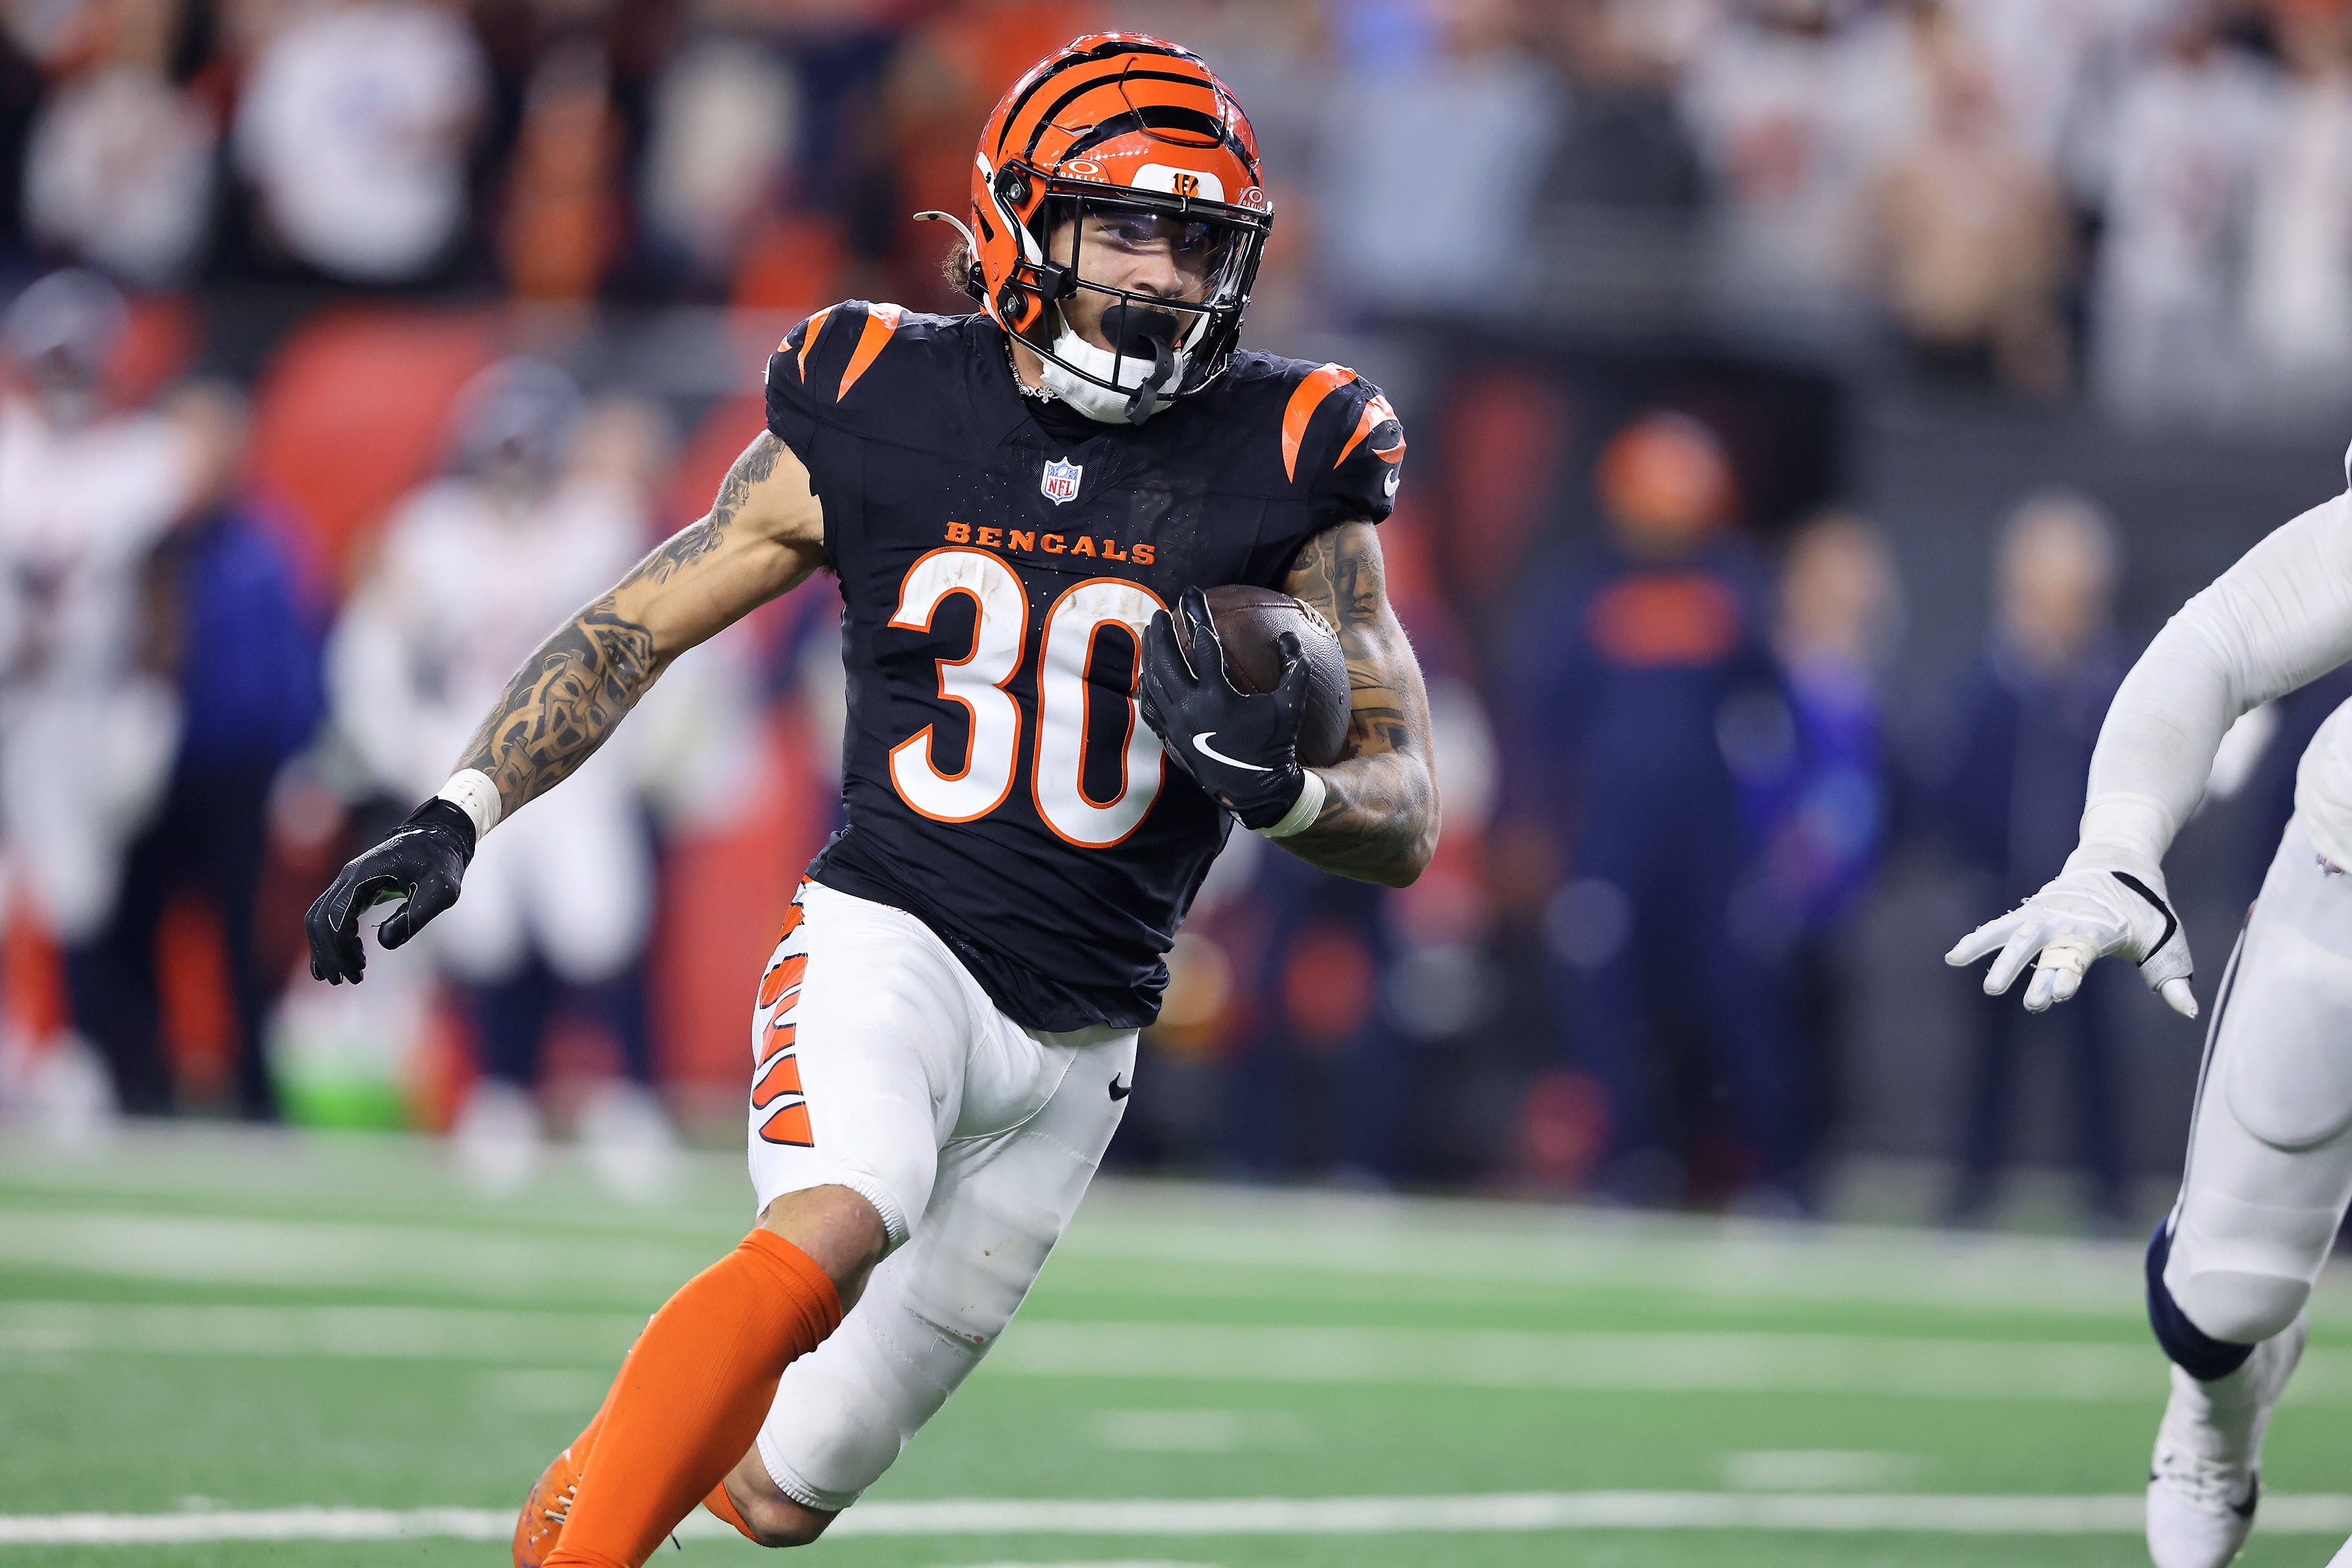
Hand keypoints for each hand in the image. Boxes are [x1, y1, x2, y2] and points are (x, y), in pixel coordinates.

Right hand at [303, 799, 476, 983]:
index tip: (358, 972)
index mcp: (362, 876)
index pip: (334, 918)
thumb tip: (383, 944)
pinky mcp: (354, 889)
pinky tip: (345, 958)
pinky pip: (330, 914)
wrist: (441, 838)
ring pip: (319, 918)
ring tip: (346, 975)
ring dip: (326, 948)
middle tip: (348, 979)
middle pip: (319, 920)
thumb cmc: (442, 863)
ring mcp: (348, 882)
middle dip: (328, 954)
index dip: (339, 949)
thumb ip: (415, 916)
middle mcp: (348, 878)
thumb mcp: (441, 890)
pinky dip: (331, 938)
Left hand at [1138, 586, 1311, 830]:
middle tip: (1159, 612)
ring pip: (1152, 681)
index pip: (1204, 644)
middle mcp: (1191, 707)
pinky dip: (1146, 686)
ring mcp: (1177, 724)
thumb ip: (1294, 667)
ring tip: (1148, 636)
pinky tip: (1147, 675)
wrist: (1256, 790)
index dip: (1197, 615)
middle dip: (1160, 632)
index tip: (1191, 594)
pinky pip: (1150, 707)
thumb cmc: (1275, 745)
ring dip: (1149, 655)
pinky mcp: (1170, 738)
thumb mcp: (1291, 705)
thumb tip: (1287, 636)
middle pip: (1166, 659)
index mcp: (1218, 695)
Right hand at [1945, 847, 2197, 1017]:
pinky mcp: (2032, 914)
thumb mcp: (2167, 942)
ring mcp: (2045, 915)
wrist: (2121, 863)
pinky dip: (1979, 939)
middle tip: (1995, 989)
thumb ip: (2173, 979)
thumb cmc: (2146, 911)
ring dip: (1984, 947)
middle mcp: (2066, 921)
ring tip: (1955, 960)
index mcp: (2097, 930)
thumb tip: (2189, 1011)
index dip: (2066, 975)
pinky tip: (1955, 955)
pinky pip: (2001, 927)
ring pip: (2010, 931)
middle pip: (2035, 944)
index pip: (2078, 955)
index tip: (2055, 995)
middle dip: (2016, 967)